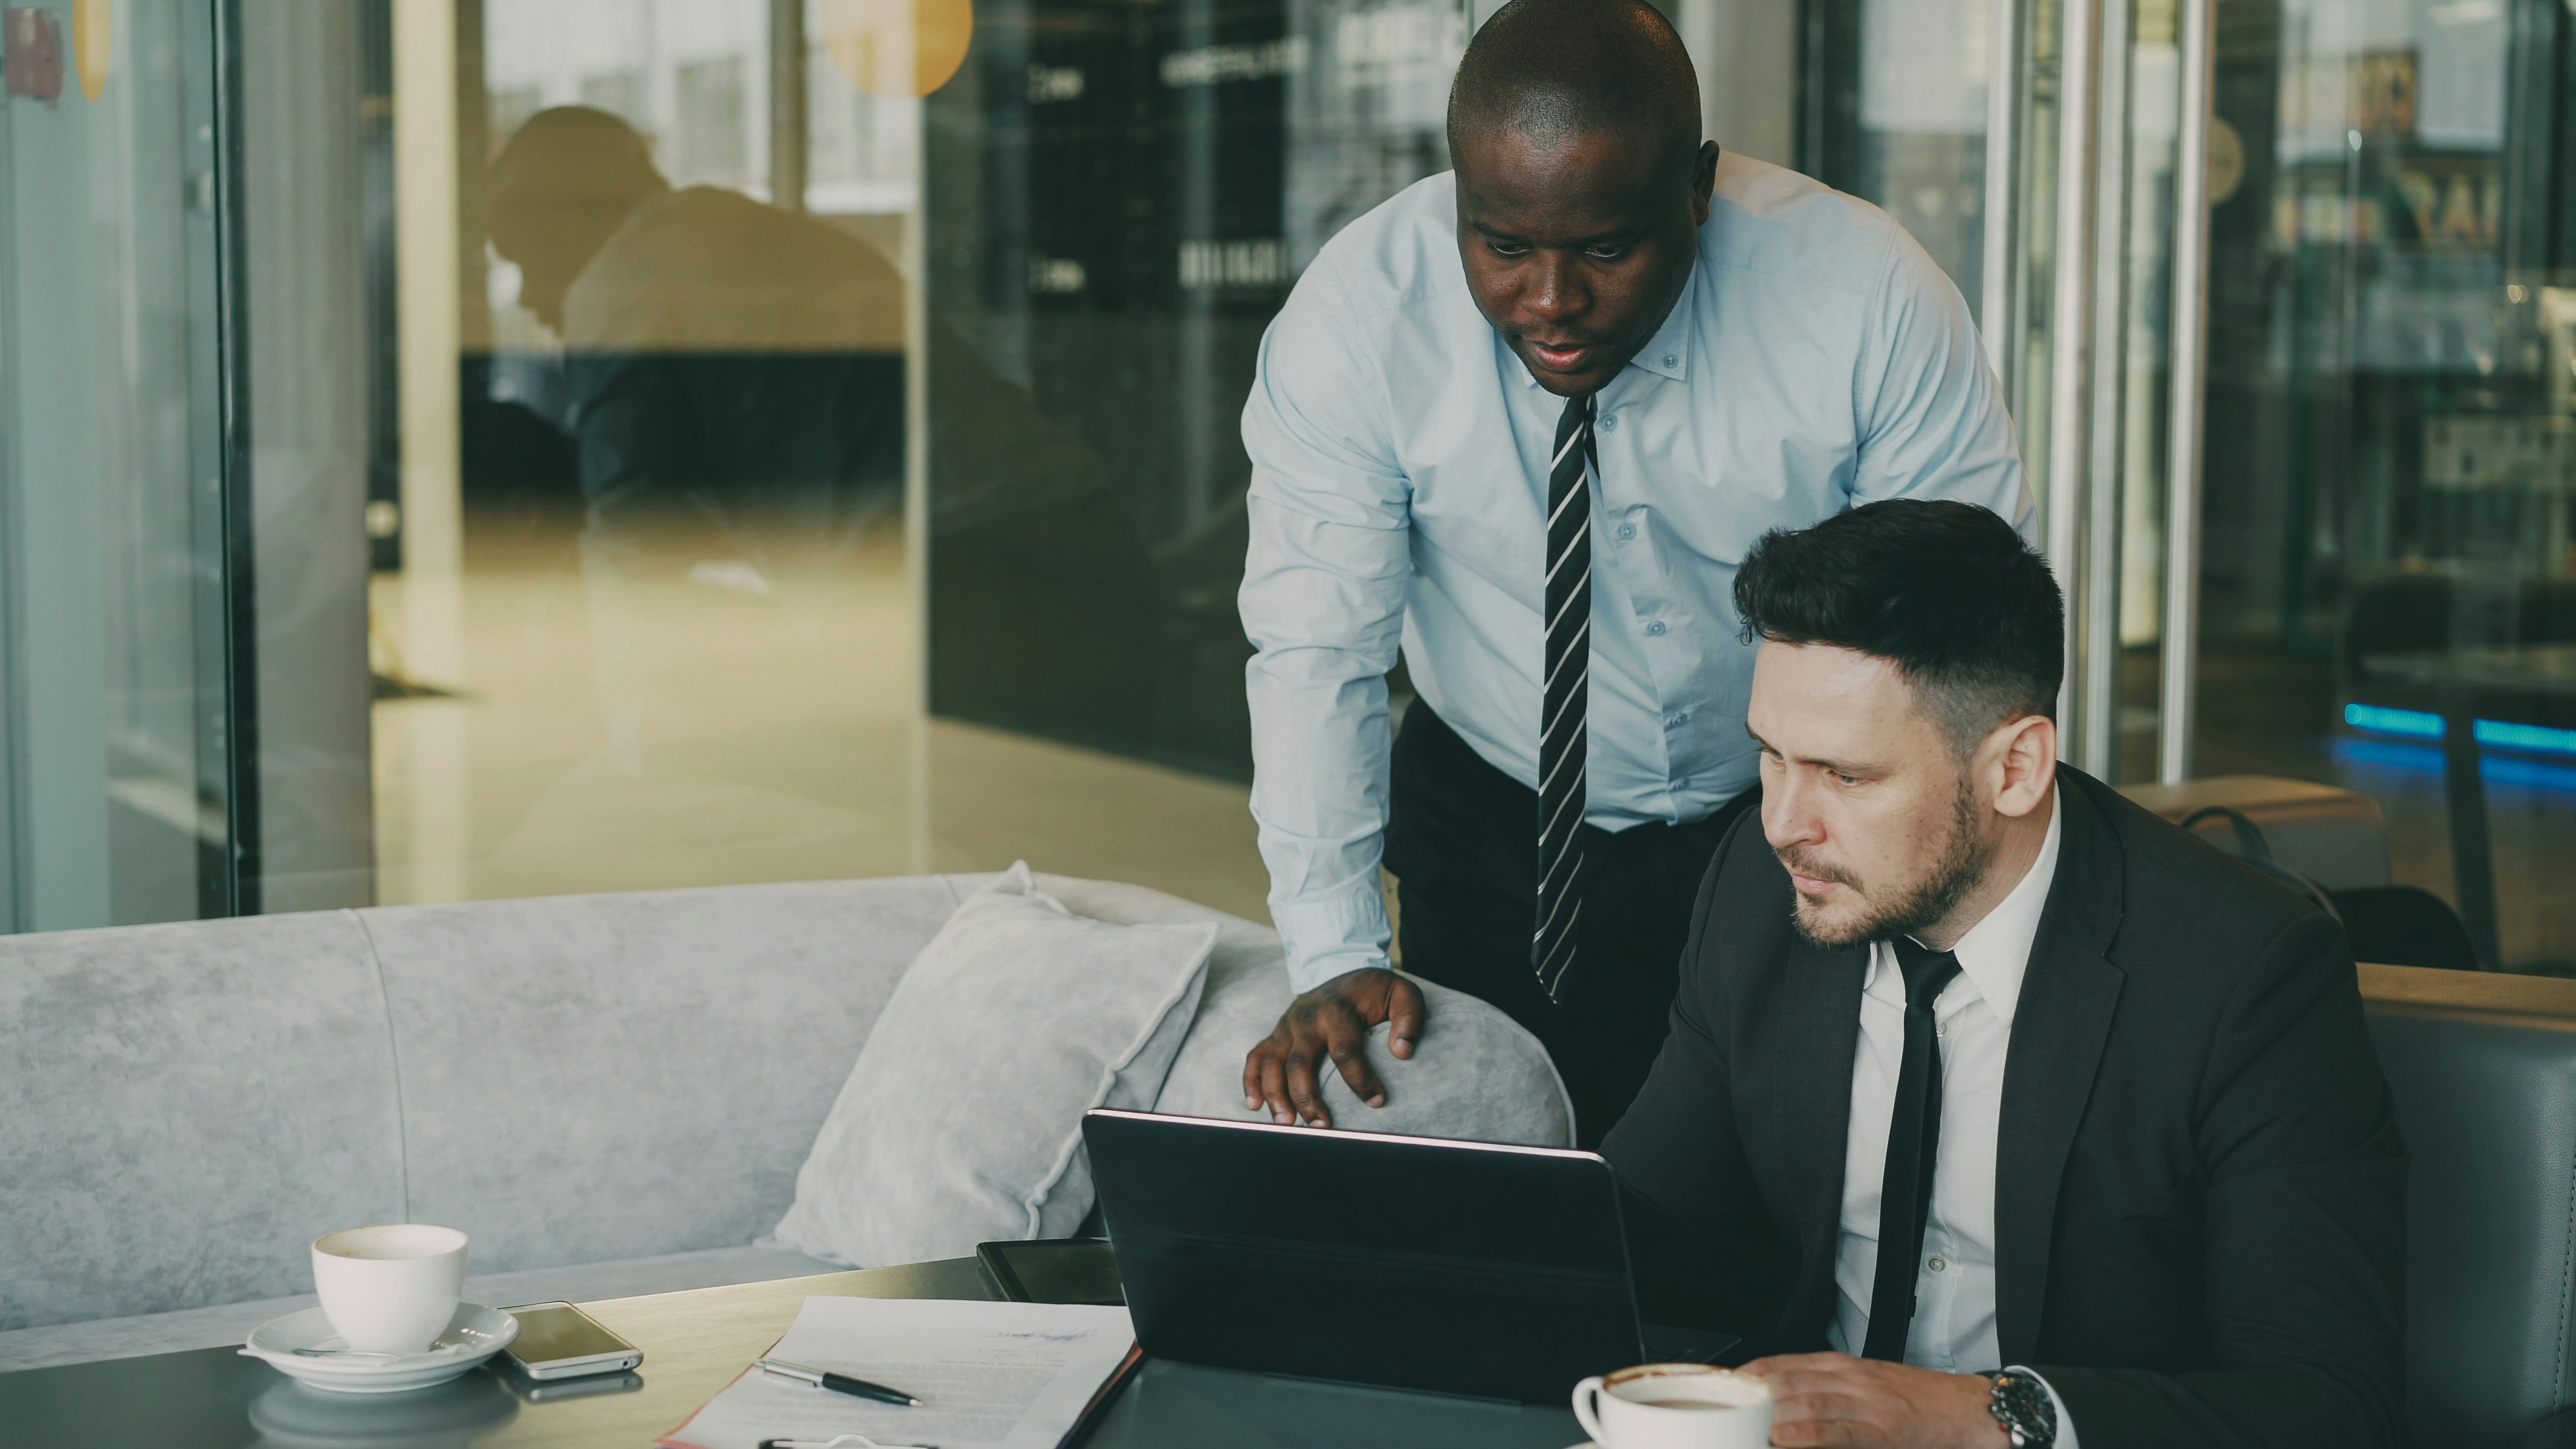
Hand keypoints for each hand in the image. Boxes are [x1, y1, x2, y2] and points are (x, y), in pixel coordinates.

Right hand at [1240, 967, 1426, 1127]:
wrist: (1341, 966)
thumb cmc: (1374, 990)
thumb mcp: (1402, 993)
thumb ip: (1408, 1018)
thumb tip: (1402, 1052)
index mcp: (1338, 1011)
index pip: (1345, 1051)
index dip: (1360, 1080)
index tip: (1377, 1101)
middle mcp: (1306, 1019)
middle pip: (1300, 1063)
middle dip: (1308, 1098)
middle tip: (1322, 1126)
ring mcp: (1287, 1026)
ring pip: (1272, 1063)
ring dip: (1276, 1095)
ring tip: (1286, 1124)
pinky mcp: (1277, 1033)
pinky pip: (1256, 1057)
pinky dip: (1251, 1081)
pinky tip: (1254, 1106)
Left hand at [1738, 1352, 2006, 1448]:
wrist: (1970, 1409)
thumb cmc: (1920, 1401)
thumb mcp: (1869, 1385)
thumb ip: (1829, 1392)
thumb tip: (1787, 1408)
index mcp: (1844, 1367)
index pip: (1784, 1363)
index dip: (1749, 1374)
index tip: (1723, 1387)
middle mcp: (1851, 1379)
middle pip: (1788, 1380)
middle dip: (1752, 1398)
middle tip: (1721, 1412)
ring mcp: (1868, 1404)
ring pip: (1807, 1402)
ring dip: (1770, 1416)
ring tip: (1742, 1427)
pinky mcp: (1884, 1431)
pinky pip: (1839, 1433)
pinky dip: (1808, 1436)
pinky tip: (1784, 1439)